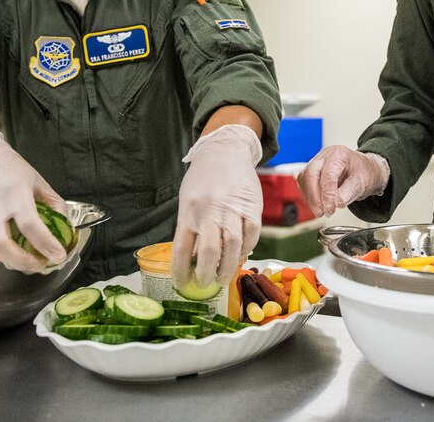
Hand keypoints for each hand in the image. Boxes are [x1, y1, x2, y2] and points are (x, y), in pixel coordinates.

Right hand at [0, 126, 67, 271]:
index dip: (46, 244)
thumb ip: (53, 203)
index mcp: (14, 194)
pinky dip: (5, 251)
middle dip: (22, 262)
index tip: (59, 255)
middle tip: (40, 264)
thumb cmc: (8, 167)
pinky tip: (17, 250)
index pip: (30, 225)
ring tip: (32, 260)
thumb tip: (66, 228)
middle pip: (1, 245)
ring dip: (14, 261)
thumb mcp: (37, 180)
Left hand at [172, 124, 262, 290]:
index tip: (181, 283)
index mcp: (189, 211)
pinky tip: (240, 256)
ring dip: (228, 267)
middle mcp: (210, 211)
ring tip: (223, 278)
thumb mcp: (188, 200)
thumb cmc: (203, 178)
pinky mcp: (252, 208)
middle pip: (209, 251)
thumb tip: (195, 258)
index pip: (182, 248)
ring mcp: (233, 209)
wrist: (225, 150)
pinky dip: (246, 250)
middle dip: (207, 273)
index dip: (181, 270)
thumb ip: (191, 227)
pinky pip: (251, 235)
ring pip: (232, 246)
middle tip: (206, 284)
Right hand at [297, 145, 388, 217]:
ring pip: (304, 178)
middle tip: (321, 212)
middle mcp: (325, 155)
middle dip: (314, 197)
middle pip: (311, 175)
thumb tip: (336, 203)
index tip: (329, 209)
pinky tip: (317, 204)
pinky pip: (304, 182)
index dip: (327, 195)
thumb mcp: (361, 183)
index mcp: (339, 154)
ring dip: (310, 198)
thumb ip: (348, 193)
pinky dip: (309, 195)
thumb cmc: (364, 173)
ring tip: (320, 210)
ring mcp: (317, 161)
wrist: (364, 170)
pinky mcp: (312, 170)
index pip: (328, 175)